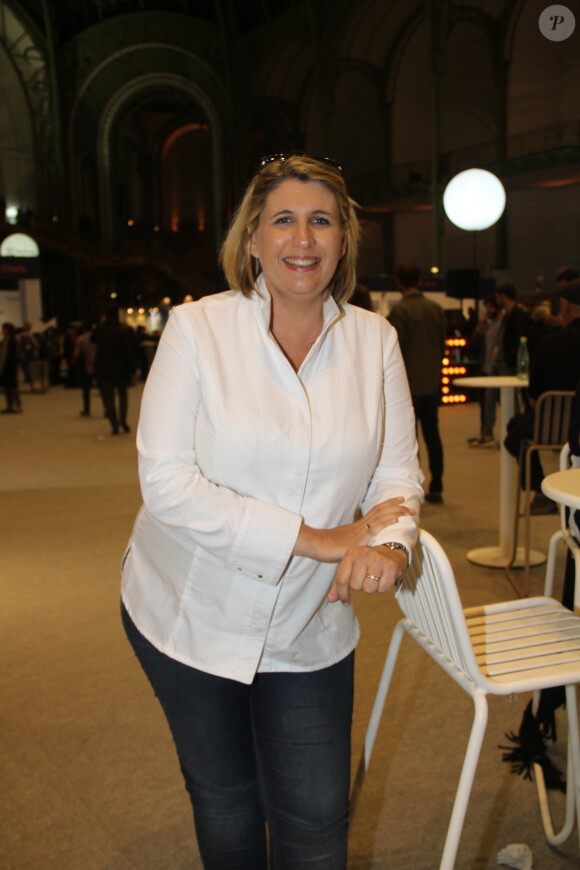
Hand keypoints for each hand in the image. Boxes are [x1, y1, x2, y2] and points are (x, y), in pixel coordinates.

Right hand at [293, 497, 413, 562]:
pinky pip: (374, 528)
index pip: (375, 512)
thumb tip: (359, 551)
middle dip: (395, 506)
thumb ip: (352, 546)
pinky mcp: (358, 538)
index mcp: (357, 526)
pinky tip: (396, 520)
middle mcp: (359, 525)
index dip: (388, 505)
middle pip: (380, 511)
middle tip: (408, 503)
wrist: (315, 544)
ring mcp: (359, 531)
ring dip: (396, 513)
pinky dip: (386, 523)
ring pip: (380, 517)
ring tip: (407, 510)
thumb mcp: (342, 546)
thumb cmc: (324, 547)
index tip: (399, 501)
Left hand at [327, 543, 407, 606]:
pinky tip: (384, 578)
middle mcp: (364, 554)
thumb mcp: (352, 567)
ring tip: (375, 578)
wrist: (392, 552)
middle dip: (361, 587)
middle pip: (356, 586)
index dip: (342, 594)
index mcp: (351, 553)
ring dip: (372, 588)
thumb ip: (341, 582)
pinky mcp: (391, 566)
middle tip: (366, 579)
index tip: (346, 601)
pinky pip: (383, 589)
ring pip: (369, 589)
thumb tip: (330, 599)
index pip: (341, 580)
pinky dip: (383, 588)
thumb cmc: (368, 563)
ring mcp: (378, 559)